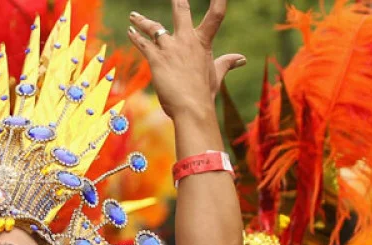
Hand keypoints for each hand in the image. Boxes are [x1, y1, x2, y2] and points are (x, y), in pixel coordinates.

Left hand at [125, 0, 245, 121]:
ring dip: (142, 21)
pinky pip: (143, 43)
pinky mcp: (156, 58)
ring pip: (154, 28)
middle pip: (181, 11)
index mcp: (203, 43)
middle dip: (177, 0)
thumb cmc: (205, 93)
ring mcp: (170, 48)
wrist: (192, 108)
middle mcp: (187, 40)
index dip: (218, 1)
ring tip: (133, 16)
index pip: (215, 16)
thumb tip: (242, 59)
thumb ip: (227, 62)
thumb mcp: (217, 75)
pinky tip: (130, 31)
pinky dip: (135, 37)